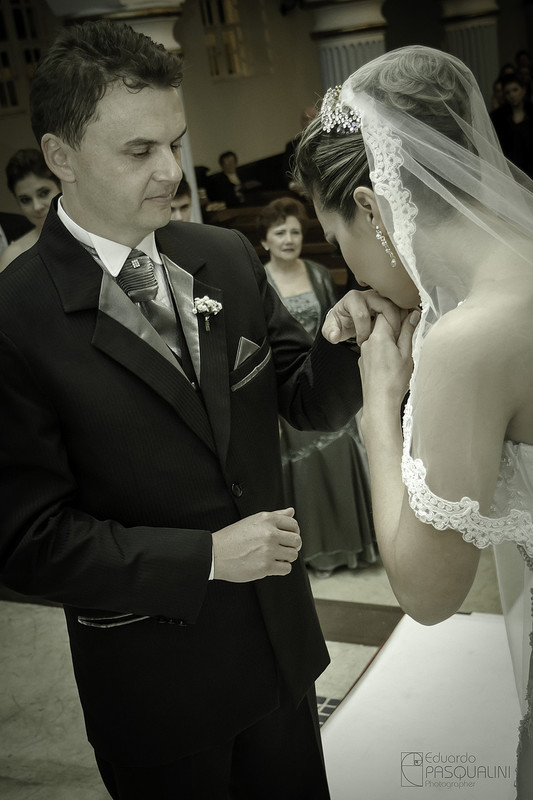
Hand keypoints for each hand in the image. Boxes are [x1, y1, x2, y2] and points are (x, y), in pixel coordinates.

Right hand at [212, 508, 301, 581]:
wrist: (215, 554)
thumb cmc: (232, 538)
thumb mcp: (254, 520)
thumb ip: (275, 515)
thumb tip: (291, 511)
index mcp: (267, 519)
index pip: (294, 524)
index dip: (293, 532)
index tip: (288, 537)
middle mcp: (270, 533)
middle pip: (296, 540)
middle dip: (292, 546)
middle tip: (283, 548)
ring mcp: (268, 550)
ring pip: (293, 555)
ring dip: (286, 558)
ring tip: (275, 557)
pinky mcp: (266, 566)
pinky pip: (286, 569)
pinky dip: (281, 568)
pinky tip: (271, 564)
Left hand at [322, 290, 402, 346]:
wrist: (347, 317)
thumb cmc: (340, 322)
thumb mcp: (331, 328)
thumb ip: (330, 332)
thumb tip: (335, 335)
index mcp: (353, 299)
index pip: (361, 315)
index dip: (363, 331)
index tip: (362, 342)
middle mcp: (368, 295)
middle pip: (385, 306)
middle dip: (388, 324)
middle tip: (387, 339)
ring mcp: (381, 297)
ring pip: (396, 305)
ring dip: (399, 320)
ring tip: (397, 335)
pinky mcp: (390, 302)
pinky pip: (401, 306)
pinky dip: (406, 315)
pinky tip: (407, 326)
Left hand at [359, 310, 419, 424]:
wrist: (379, 402)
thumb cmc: (393, 381)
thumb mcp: (406, 353)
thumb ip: (408, 332)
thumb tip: (412, 315)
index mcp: (378, 336)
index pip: (387, 312)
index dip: (400, 311)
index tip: (412, 315)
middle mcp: (367, 342)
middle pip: (381, 322)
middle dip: (396, 323)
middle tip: (410, 329)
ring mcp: (364, 352)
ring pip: (377, 336)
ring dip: (390, 336)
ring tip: (403, 346)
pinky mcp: (364, 362)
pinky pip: (374, 348)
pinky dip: (384, 347)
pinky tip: (393, 358)